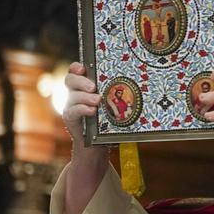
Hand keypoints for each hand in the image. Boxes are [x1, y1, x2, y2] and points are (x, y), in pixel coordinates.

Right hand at [62, 62, 109, 213]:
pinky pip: (72, 111)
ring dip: (84, 96)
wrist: (99, 146)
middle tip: (93, 86)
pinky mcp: (71, 120)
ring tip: (97, 100)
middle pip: (69, 80)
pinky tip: (92, 111)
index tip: (84, 67)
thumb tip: (143, 85)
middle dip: (80, 81)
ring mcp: (71, 106)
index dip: (77, 67)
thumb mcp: (115, 106)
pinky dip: (81, 109)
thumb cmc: (109, 122)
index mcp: (84, 86)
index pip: (75, 71)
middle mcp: (75, 94)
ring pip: (72, 96)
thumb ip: (119, 95)